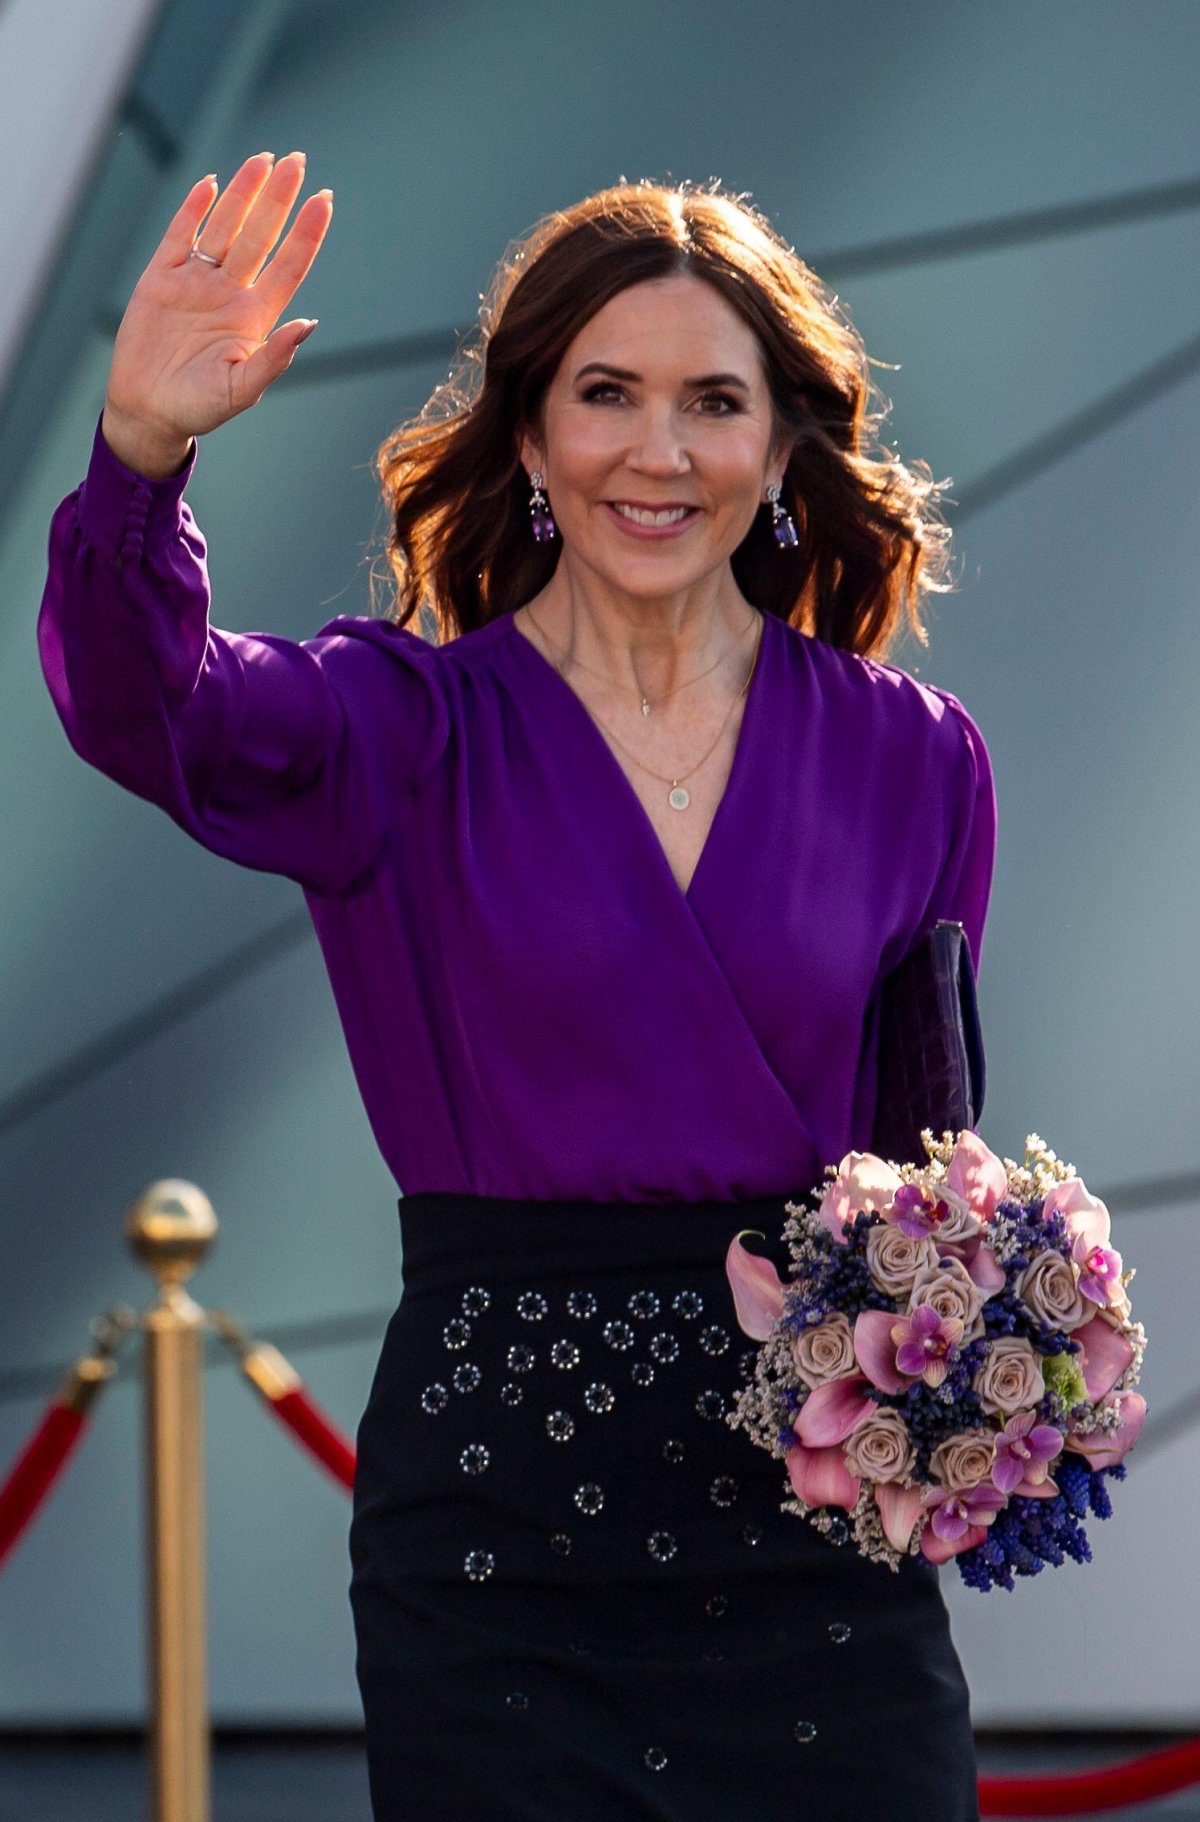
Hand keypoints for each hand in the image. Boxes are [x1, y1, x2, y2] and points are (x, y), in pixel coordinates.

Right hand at [101, 150, 331, 475]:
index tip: (324, 199)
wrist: (147, 411)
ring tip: (264, 160)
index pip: (288, 265)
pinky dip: (194, 209)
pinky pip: (181, 235)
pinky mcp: (161, 279)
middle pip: (260, 235)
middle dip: (278, 199)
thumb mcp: (241, 390)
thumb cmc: (198, 408)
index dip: (306, 233)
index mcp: (254, 317)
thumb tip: (308, 325)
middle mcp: (230, 292)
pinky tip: (212, 184)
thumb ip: (273, 358)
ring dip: (243, 194)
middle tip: (297, 161)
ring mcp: (196, 282)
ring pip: (225, 227)